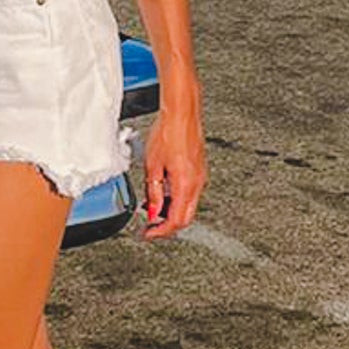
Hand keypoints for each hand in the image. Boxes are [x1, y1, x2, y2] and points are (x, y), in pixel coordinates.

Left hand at [140, 106, 207, 238]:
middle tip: (149, 224)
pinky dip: (175, 198)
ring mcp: (200, 178)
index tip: (148, 234)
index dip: (161, 231)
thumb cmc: (167, 133)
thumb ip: (153, 191)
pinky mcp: (198, 170)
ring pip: (187, 206)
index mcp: (186, 186)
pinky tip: (161, 191)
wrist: (182, 115)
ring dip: (170, 210)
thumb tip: (151, 210)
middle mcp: (197, 184)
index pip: (177, 220)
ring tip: (151, 205)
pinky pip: (188, 193)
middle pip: (185, 217)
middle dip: (166, 224)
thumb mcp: (152, 165)